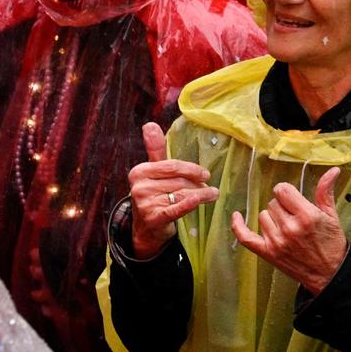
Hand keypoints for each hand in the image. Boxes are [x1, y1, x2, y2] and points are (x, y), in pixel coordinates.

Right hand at [126, 121, 218, 259]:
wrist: (146, 227)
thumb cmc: (155, 194)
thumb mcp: (154, 171)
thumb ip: (156, 150)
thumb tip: (149, 124)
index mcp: (139, 171)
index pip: (172, 166)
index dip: (192, 169)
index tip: (206, 174)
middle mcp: (139, 187)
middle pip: (178, 181)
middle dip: (198, 184)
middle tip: (211, 187)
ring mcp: (144, 204)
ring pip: (181, 194)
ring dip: (201, 195)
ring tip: (212, 195)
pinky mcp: (152, 219)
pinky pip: (175, 209)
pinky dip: (188, 204)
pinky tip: (199, 200)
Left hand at [231, 166, 348, 293]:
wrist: (329, 273)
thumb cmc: (332, 244)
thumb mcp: (332, 216)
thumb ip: (325, 192)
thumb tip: (332, 170)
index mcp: (307, 216)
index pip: (282, 190)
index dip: (287, 192)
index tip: (292, 198)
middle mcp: (290, 227)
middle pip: (272, 203)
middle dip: (282, 206)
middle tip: (294, 217)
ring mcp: (277, 241)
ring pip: (262, 216)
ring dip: (272, 218)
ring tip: (286, 227)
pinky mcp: (268, 253)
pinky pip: (245, 237)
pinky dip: (237, 226)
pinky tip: (237, 216)